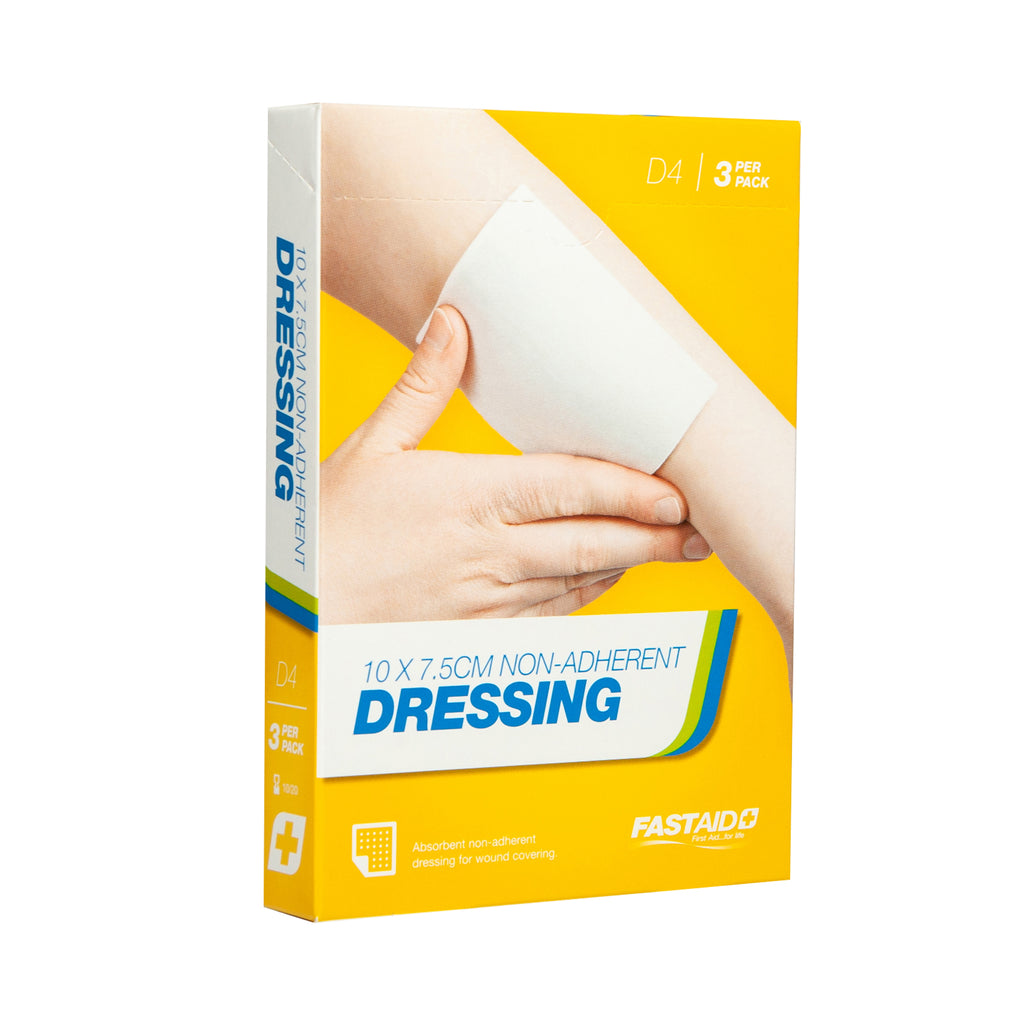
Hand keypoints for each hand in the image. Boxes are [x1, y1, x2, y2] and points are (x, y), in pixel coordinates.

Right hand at [320, 306, 711, 623]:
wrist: (302, 613)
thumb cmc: (331, 529)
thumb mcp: (370, 448)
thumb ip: (421, 386)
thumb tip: (453, 321)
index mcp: (468, 497)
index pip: (569, 491)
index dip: (630, 493)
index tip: (675, 494)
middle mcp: (488, 553)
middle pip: (592, 544)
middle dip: (654, 538)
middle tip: (701, 531)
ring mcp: (488, 600)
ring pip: (579, 582)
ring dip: (630, 566)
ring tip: (673, 552)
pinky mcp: (480, 633)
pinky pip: (552, 613)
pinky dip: (587, 593)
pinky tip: (607, 578)